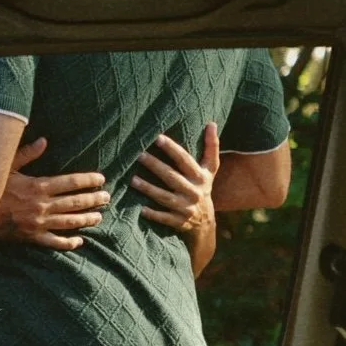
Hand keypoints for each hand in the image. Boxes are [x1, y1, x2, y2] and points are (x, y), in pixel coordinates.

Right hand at [0, 137, 108, 249]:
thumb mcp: (6, 168)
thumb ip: (27, 154)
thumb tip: (44, 141)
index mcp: (38, 186)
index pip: (70, 182)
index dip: (88, 180)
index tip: (101, 179)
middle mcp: (42, 205)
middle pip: (74, 202)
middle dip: (93, 200)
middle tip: (107, 198)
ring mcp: (38, 223)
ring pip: (69, 222)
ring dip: (86, 219)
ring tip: (99, 217)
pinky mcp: (31, 237)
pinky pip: (53, 242)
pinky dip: (68, 243)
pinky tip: (79, 242)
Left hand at [132, 123, 220, 274]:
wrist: (205, 223)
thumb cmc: (203, 188)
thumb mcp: (210, 170)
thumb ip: (211, 147)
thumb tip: (212, 123)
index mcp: (200, 177)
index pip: (185, 160)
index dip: (172, 149)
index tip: (158, 138)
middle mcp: (194, 192)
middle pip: (172, 177)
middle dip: (155, 166)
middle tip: (139, 155)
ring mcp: (186, 208)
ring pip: (165, 197)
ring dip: (149, 189)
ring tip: (133, 180)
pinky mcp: (179, 222)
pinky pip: (164, 218)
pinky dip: (153, 214)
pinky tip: (140, 209)